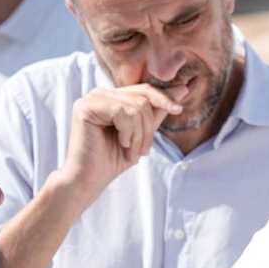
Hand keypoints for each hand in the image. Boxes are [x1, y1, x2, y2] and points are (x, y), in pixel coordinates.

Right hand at [59, 85, 181, 199]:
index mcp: (114, 97)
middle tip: (144, 152)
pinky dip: (128, 133)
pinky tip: (121, 144)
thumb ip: (159, 110)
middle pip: (143, 99)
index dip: (164, 98)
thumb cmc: (114, 159)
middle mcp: (102, 93)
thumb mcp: (143, 133)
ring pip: (135, 107)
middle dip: (148, 129)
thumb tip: (183, 88)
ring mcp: (92, 98)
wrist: (90, 179)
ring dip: (139, 135)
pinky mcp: (85, 106)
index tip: (179, 109)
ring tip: (132, 153)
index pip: (145, 90)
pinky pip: (122, 112)